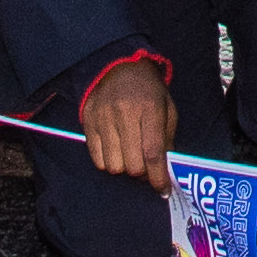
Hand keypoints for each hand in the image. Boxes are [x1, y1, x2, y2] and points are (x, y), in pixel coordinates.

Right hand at [81, 58, 181, 182]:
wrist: (117, 65)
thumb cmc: (148, 89)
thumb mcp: (167, 108)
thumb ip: (167, 139)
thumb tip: (165, 170)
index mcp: (150, 109)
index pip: (153, 153)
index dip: (159, 177)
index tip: (163, 190)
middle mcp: (124, 114)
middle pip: (133, 165)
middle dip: (143, 174)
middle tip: (147, 169)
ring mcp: (103, 119)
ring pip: (113, 166)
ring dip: (124, 168)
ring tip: (130, 157)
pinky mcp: (88, 122)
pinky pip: (97, 159)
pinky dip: (108, 162)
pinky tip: (116, 151)